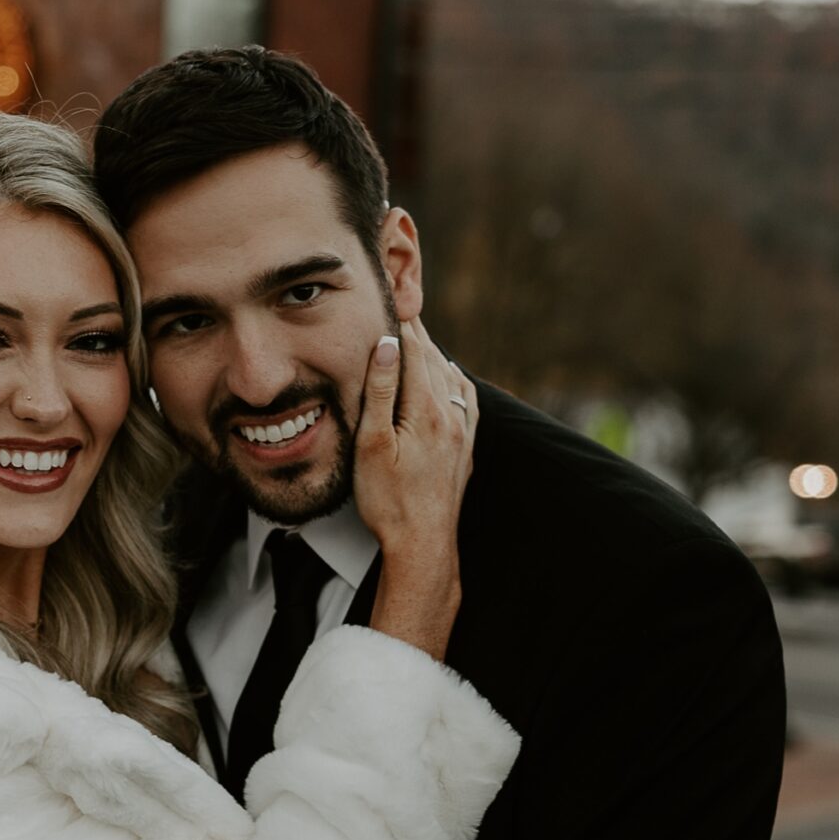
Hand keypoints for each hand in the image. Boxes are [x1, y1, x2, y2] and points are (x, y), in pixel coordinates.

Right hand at [355, 319, 474, 660]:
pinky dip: (453, 378)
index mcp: (426, 410)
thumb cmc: (388, 500)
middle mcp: (452, 414)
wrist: (424, 545)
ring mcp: (463, 431)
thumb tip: (387, 345)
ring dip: (433, 352)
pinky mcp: (466, 447)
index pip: (412, 351)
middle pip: (433, 359)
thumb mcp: (372, 445)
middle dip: (416, 331)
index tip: (390, 294)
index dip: (399, 321)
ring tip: (418, 333)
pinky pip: (466, 398)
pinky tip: (448, 376)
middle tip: (402, 302)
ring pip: (450, 376)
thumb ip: (380, 392)